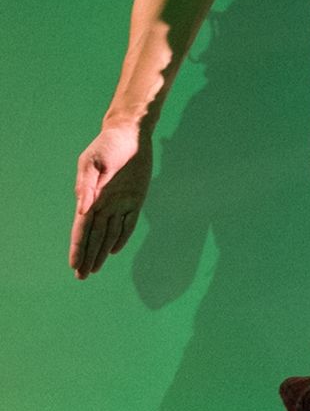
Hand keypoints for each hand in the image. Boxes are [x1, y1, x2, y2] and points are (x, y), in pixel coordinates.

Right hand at [69, 124, 152, 279]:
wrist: (129, 133)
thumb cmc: (107, 145)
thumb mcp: (93, 162)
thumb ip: (87, 186)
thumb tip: (83, 211)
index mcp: (90, 197)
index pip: (82, 229)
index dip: (77, 247)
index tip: (73, 265)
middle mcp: (104, 204)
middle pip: (94, 237)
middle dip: (87, 257)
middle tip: (81, 277)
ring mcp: (120, 203)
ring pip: (109, 234)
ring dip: (101, 252)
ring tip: (93, 270)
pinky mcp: (135, 199)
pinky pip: (128, 223)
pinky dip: (121, 237)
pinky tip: (113, 251)